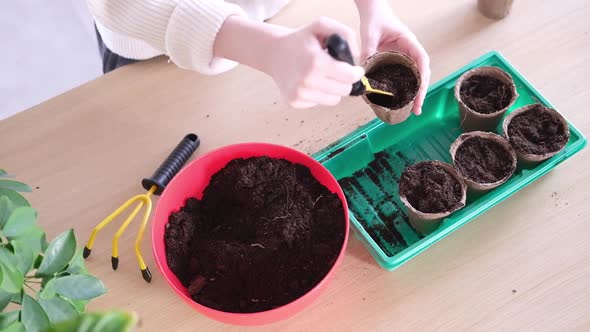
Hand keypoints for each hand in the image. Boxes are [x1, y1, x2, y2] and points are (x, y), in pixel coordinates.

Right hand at [265, 17, 364, 108]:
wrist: (274, 52)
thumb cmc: (300, 40)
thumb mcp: (322, 26)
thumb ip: (345, 34)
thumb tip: (355, 56)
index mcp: (316, 62)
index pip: (349, 77)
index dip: (356, 73)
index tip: (355, 70)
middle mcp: (307, 81)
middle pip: (344, 90)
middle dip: (345, 81)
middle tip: (337, 71)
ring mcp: (299, 94)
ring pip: (334, 100)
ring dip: (333, 89)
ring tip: (323, 76)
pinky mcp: (294, 102)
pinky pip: (319, 103)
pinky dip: (319, 94)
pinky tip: (310, 83)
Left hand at [356, 0, 429, 114]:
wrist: (372, 10)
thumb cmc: (374, 18)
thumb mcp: (369, 34)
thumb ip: (367, 51)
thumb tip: (363, 72)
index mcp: (408, 41)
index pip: (421, 59)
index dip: (422, 76)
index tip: (420, 90)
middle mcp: (409, 50)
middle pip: (421, 73)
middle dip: (420, 91)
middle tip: (417, 108)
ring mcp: (403, 56)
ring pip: (413, 77)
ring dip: (414, 93)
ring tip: (413, 110)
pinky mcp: (395, 61)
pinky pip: (402, 76)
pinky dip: (403, 89)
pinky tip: (400, 101)